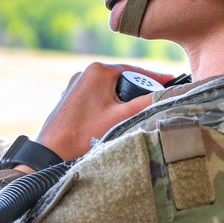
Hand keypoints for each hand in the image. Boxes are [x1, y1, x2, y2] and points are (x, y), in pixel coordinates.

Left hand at [35, 63, 170, 161]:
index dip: (155, 77)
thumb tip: (170, 93)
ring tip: (135, 112)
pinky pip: (96, 96)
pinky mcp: (70, 98)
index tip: (172, 80)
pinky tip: (114, 117)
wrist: (51, 152)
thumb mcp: (122, 117)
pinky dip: (108, 104)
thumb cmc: (85, 134)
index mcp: (98, 71)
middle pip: (122, 78)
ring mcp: (75, 85)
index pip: (135, 70)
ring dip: (122, 98)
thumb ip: (147, 103)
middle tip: (155, 101)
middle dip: (138, 89)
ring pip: (109, 88)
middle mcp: (85, 73)